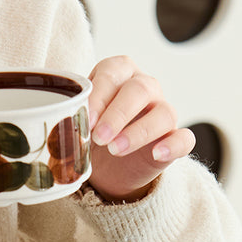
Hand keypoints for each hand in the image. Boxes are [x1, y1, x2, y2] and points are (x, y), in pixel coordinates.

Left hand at [85, 56, 195, 203]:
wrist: (108, 170)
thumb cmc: (91, 136)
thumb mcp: (77, 123)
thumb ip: (71, 115)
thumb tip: (56, 120)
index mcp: (119, 75)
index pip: (112, 72)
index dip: (100, 93)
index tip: (86, 120)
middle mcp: (145, 88)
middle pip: (139, 90)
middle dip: (117, 114)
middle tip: (98, 137)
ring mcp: (162, 113)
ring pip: (164, 113)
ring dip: (139, 132)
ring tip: (115, 150)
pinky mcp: (174, 140)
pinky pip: (184, 139)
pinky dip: (173, 145)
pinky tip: (157, 154)